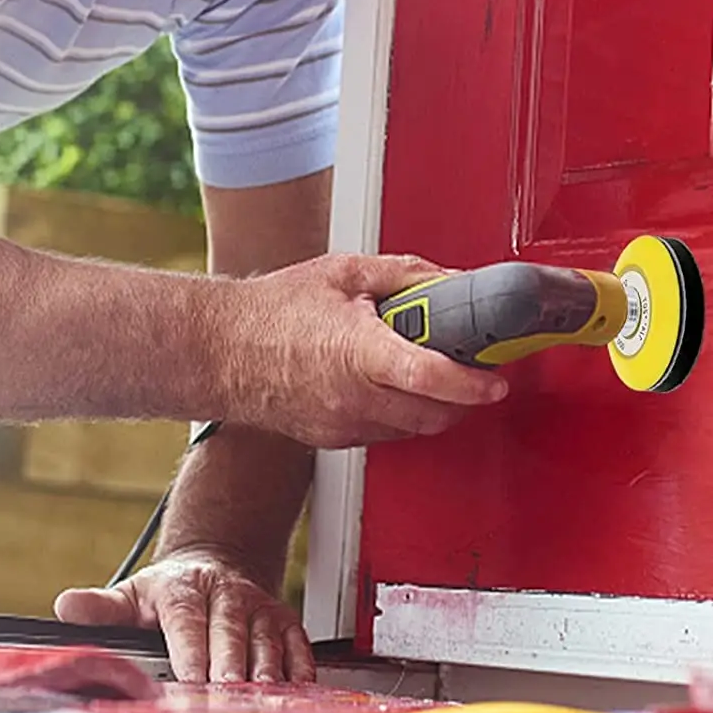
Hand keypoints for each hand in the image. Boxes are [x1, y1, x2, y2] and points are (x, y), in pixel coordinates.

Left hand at [54, 546, 313, 683]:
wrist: (216, 565)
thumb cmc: (169, 592)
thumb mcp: (132, 594)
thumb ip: (101, 608)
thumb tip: (67, 606)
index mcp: (184, 589)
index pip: (187, 620)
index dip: (191, 650)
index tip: (191, 679)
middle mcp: (227, 595)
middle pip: (230, 632)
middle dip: (230, 666)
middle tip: (226, 697)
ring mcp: (258, 607)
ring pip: (266, 639)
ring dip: (266, 671)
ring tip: (263, 701)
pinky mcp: (282, 619)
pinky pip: (295, 642)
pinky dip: (298, 667)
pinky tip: (296, 691)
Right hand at [210, 252, 507, 447]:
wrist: (216, 350)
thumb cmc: (273, 310)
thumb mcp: (346, 272)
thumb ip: (407, 274)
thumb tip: (452, 280)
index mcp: (359, 353)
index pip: (430, 378)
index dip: (471, 383)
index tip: (497, 379)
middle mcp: (353, 397)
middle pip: (434, 413)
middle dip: (464, 395)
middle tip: (473, 365)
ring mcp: (342, 424)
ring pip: (414, 428)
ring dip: (435, 406)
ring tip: (430, 368)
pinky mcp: (333, 440)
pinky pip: (385, 432)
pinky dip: (402, 413)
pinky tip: (392, 383)